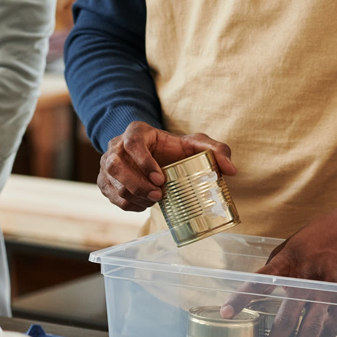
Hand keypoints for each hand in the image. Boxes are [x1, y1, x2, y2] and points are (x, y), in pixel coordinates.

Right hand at [98, 121, 236, 211]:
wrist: (153, 154)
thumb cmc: (174, 148)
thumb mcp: (196, 144)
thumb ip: (216, 150)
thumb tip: (231, 170)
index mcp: (136, 132)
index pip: (132, 143)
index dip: (144, 162)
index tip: (161, 179)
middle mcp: (116, 146)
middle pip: (116, 166)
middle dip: (137, 184)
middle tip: (158, 196)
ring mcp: (107, 164)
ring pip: (112, 183)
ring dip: (133, 196)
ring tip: (154, 200)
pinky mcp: (105, 181)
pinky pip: (112, 196)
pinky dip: (128, 204)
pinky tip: (144, 204)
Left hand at [220, 201, 336, 336]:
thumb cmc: (319, 235)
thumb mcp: (290, 245)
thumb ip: (276, 268)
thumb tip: (258, 291)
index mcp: (289, 262)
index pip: (259, 283)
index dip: (241, 299)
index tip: (225, 313)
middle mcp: (309, 279)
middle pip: (287, 319)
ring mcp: (330, 292)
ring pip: (310, 329)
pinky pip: (331, 327)